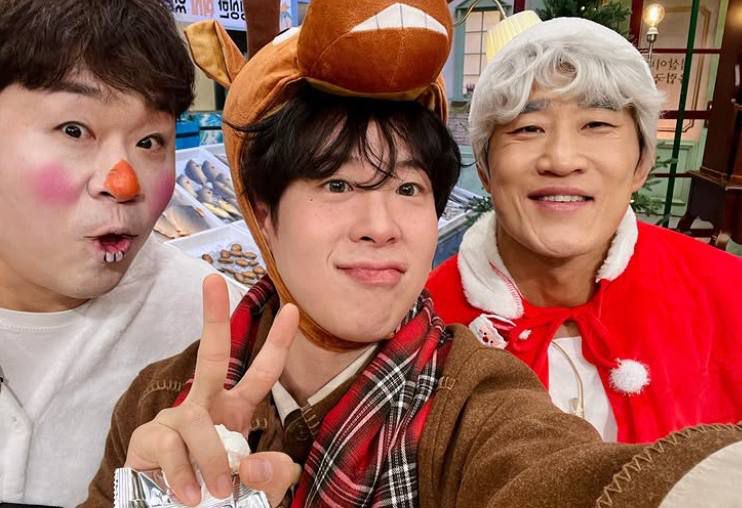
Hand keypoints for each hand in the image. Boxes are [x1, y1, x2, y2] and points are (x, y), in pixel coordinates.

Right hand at [125, 274, 300, 505]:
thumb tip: (256, 463)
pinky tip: (189, 495)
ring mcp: (175, 420)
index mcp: (235, 411)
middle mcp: (204, 406)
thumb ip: (272, 477)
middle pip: (211, 355)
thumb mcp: (258, 491)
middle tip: (213, 279)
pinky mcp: (148, 440)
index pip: (260, 373)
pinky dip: (184, 475)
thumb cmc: (221, 498)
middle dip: (213, 317)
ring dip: (212, 460)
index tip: (293, 311)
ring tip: (216, 493)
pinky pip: (169, 447)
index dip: (277, 343)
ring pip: (195, 422)